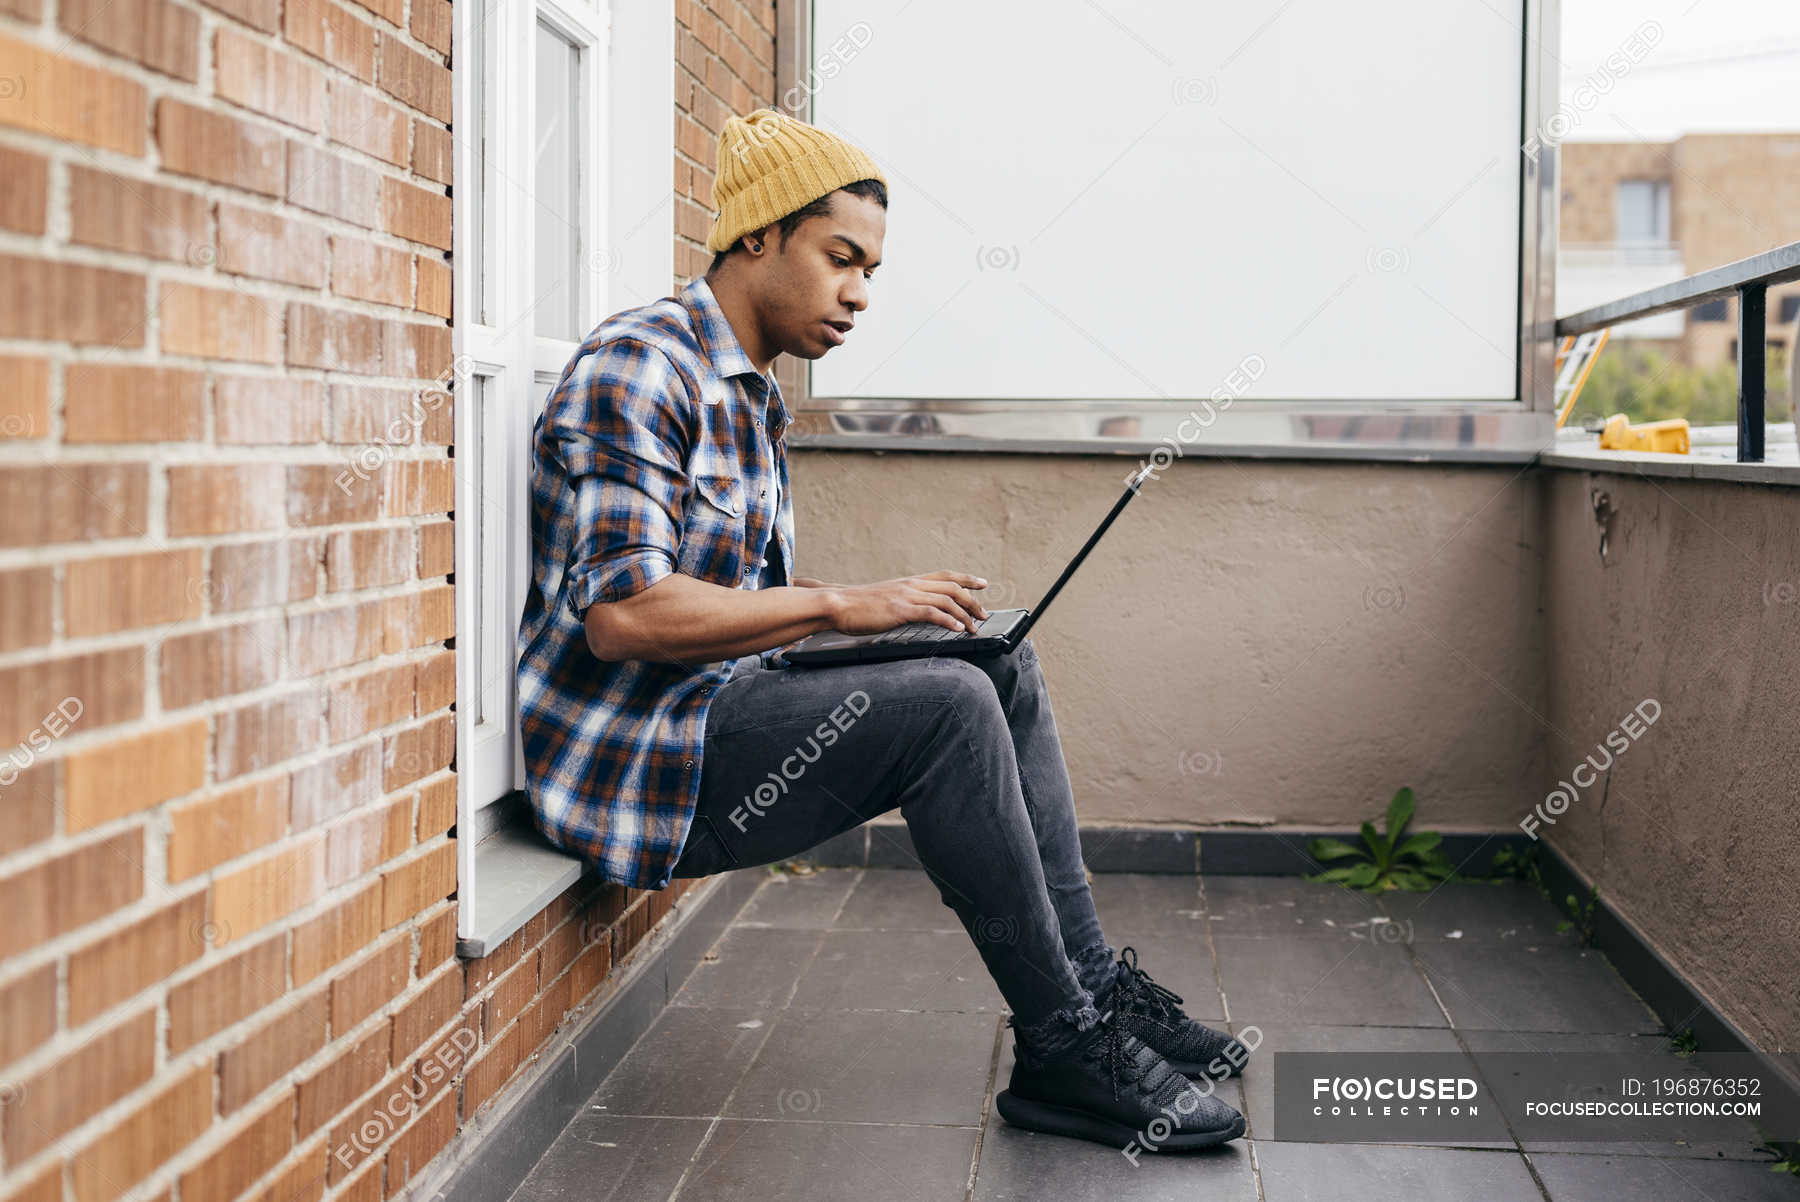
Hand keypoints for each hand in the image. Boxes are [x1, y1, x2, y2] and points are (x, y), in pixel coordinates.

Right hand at [826, 570, 989, 635]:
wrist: (838, 604)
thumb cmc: (858, 605)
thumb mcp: (886, 598)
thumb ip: (903, 601)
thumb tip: (916, 611)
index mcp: (909, 581)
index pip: (945, 575)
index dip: (967, 579)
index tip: (983, 583)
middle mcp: (911, 585)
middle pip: (952, 587)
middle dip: (972, 600)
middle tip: (984, 614)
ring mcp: (907, 596)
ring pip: (946, 600)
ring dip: (965, 614)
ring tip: (974, 627)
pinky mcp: (901, 610)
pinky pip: (931, 613)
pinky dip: (948, 621)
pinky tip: (957, 629)